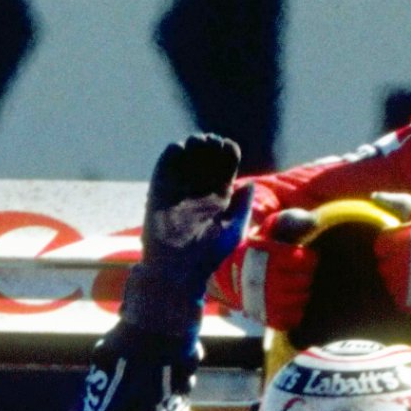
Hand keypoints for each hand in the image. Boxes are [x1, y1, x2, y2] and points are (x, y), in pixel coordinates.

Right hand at [143, 134, 243, 255]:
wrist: (175, 268)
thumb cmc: (207, 255)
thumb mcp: (232, 230)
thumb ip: (242, 206)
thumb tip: (250, 184)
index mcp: (220, 196)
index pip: (226, 165)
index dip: (227, 152)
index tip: (228, 149)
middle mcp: (200, 190)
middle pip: (208, 156)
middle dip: (210, 144)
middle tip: (211, 142)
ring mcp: (180, 188)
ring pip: (188, 157)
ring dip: (192, 144)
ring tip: (197, 143)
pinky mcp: (160, 189)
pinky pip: (166, 164)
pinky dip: (173, 152)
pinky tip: (180, 150)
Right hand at [238, 227, 316, 333]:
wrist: (229, 279)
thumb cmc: (255, 253)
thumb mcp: (266, 232)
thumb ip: (286, 222)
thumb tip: (312, 221)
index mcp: (272, 259)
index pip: (305, 260)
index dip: (309, 258)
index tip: (304, 257)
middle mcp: (271, 281)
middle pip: (306, 280)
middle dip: (305, 275)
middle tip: (297, 272)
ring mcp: (269, 301)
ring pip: (302, 298)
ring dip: (302, 291)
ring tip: (293, 286)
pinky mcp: (269, 317)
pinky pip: (294, 317)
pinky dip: (296, 310)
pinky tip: (289, 302)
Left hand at [373, 215, 410, 344]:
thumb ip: (400, 203)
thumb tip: (374, 196)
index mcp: (403, 238)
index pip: (381, 244)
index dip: (394, 246)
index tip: (410, 248)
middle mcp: (400, 260)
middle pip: (383, 263)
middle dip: (397, 262)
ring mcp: (402, 283)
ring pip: (388, 281)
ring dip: (401, 278)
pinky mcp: (407, 301)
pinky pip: (397, 296)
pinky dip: (407, 294)